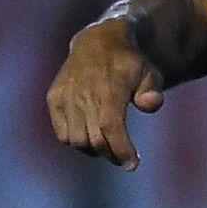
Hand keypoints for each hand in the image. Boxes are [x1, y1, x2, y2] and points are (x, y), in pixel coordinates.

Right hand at [46, 19, 165, 169]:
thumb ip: (152, 91)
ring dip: (93, 150)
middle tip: (124, 159)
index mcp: (108, 88)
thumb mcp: (150, 72)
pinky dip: (76, 141)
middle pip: (94, 139)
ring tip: (109, 147)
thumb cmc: (130, 63)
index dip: (121, 150)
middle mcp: (83, 93)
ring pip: (75, 140)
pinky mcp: (54, 98)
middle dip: (111, 154)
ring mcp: (65, 96)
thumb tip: (150, 106)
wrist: (97, 42)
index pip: (110, 127)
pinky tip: (91, 136)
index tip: (132, 165)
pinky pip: (62, 133)